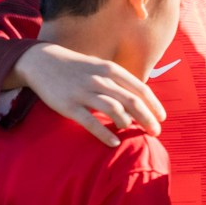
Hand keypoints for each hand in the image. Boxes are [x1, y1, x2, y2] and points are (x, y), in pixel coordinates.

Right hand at [13, 42, 165, 146]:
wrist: (44, 62)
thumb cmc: (78, 68)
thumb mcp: (101, 67)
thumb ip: (119, 81)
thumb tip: (139, 99)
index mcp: (111, 69)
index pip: (140, 89)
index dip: (154, 104)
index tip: (162, 117)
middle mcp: (101, 79)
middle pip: (131, 101)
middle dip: (147, 118)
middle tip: (156, 132)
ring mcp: (84, 92)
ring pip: (114, 109)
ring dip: (128, 123)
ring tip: (135, 133)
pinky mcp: (69, 105)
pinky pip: (90, 122)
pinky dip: (104, 133)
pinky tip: (114, 142)